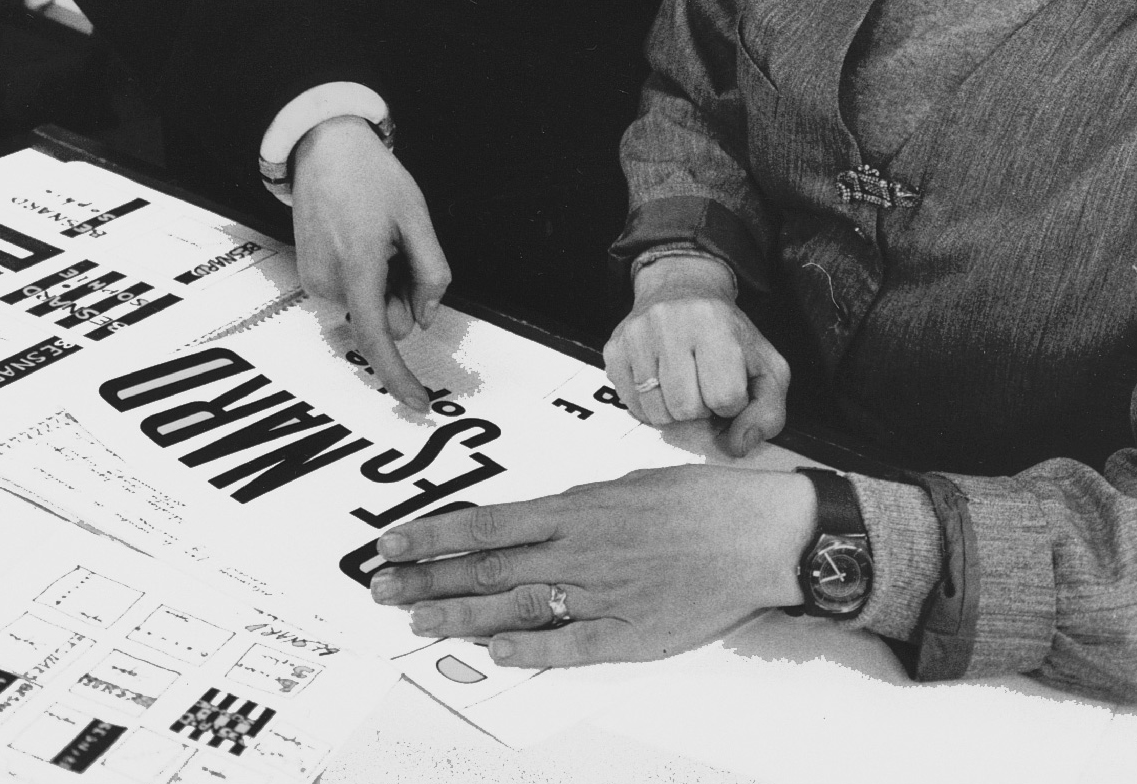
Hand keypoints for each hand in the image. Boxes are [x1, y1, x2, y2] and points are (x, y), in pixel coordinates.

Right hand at [291, 116, 449, 410]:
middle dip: (402, 298)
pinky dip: (367, 278)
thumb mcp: (417, 218)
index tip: (420, 403)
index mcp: (359, 266)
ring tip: (379, 237)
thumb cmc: (372, 177)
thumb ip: (430, 273)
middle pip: (384, 321)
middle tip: (401, 248)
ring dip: (384, 284)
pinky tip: (363, 239)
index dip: (399, 376)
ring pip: (369, 308)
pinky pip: (352, 295)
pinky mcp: (309, 275)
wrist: (323, 147)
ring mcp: (314, 279)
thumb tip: (426, 318)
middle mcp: (329, 281)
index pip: (378, 338)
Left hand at [370, 466, 815, 665]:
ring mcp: (601, 594)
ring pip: (515, 606)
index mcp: (575, 507)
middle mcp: (578, 550)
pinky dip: (528, 650)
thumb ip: (578, 506)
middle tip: (380, 589)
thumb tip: (541, 519)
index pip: (485, 524)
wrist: (756, 532)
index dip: (432, 536)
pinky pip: (568, 645)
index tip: (391, 543)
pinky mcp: (629, 633)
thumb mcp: (627, 483)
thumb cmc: (698, 499)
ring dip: (461, 616)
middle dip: (428, 579)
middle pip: (487, 567)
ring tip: (415, 623)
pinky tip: (494, 654)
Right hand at [603, 255, 789, 453]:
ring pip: (657, 413)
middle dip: (701, 408)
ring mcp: (636, 335)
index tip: (729, 386)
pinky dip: (651, 406)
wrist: (683, 290)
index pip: (724, 396)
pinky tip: (662, 382)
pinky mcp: (614, 349)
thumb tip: (739, 446)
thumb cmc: (728, 335)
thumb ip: (768, 412)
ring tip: (683, 384)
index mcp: (714, 322)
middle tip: (704, 386)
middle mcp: (670, 322)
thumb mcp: (767, 366)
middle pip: (686, 408)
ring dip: (675, 411)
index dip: (731, 403)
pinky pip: (632, 407)